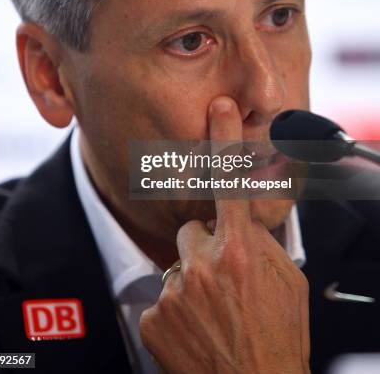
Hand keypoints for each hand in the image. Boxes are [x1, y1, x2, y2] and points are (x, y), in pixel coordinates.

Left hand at [140, 96, 309, 373]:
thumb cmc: (279, 336)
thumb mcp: (288, 282)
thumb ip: (264, 243)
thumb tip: (248, 218)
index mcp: (242, 251)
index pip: (230, 183)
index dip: (224, 140)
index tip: (220, 107)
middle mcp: (205, 264)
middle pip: (191, 231)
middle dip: (205, 247)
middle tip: (224, 278)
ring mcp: (176, 292)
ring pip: (176, 265)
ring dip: (191, 280)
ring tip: (213, 310)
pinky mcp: (154, 317)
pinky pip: (161, 296)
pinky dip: (175, 309)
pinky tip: (196, 328)